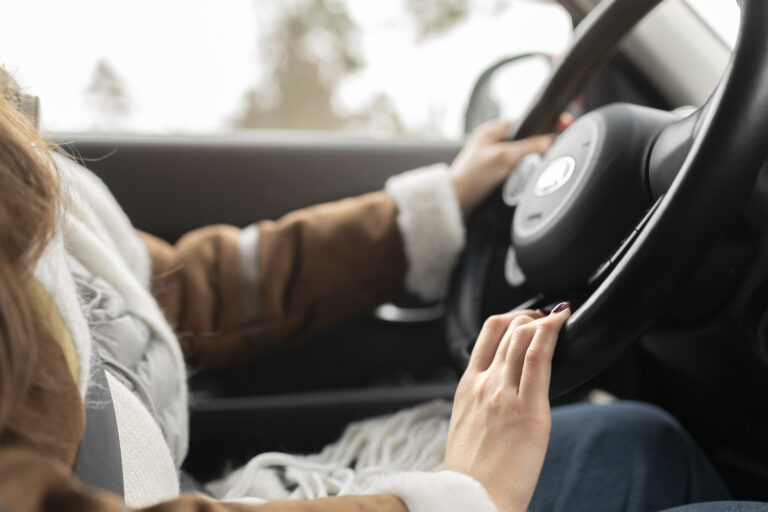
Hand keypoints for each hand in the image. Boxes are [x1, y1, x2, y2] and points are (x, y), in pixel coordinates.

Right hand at [444, 303, 570, 511]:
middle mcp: (484, 383)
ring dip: (542, 320)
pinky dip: (551, 333)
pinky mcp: (529, 408)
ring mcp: (505, 394)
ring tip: (559, 317)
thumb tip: (501, 396)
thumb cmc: (472, 473)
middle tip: (549, 317)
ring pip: (522, 337)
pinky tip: (562, 322)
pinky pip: (538, 358)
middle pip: (508, 330)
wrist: (474, 498)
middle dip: (531, 317)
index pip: (487, 334)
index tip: (527, 319)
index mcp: (467, 387)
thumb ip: (482, 403)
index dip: (510, 318)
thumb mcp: (466, 426)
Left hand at [450, 120, 554, 216]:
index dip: (544, 126)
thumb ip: (530, 147)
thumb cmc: (470, 179)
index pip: (526, 122)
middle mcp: (492, 143)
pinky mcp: (493, 176)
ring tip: (531, 171)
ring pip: (522, 158)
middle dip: (538, 148)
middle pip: (526, 141)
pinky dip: (521, 177)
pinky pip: (515, 173)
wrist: (454, 205)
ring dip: (529, 165)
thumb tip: (552, 140)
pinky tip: (522, 182)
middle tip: (549, 154)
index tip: (562, 127)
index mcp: (492, 130)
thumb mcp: (504, 158)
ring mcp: (492, 160)